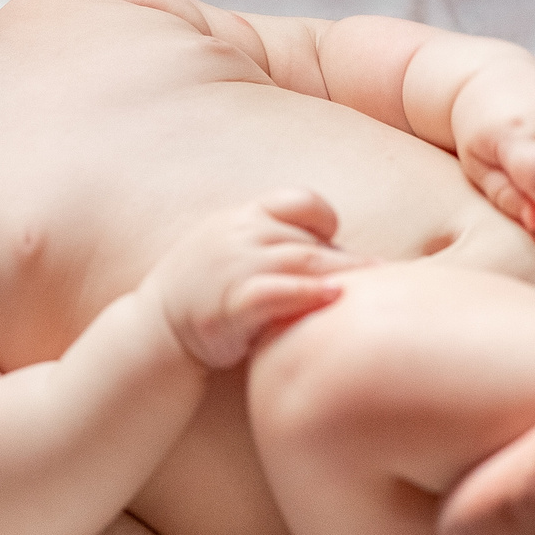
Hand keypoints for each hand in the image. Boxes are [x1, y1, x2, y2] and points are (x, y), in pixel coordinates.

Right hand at [149, 190, 355, 368]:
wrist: (154, 332)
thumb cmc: (200, 295)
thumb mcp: (225, 251)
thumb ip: (265, 243)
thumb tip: (322, 251)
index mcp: (239, 219)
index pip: (295, 201)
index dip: (323, 217)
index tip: (336, 239)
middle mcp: (238, 237)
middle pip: (308, 238)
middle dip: (346, 257)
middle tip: (381, 273)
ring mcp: (234, 267)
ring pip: (303, 260)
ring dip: (342, 271)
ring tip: (374, 286)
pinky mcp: (233, 303)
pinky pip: (280, 292)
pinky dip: (310, 292)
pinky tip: (336, 298)